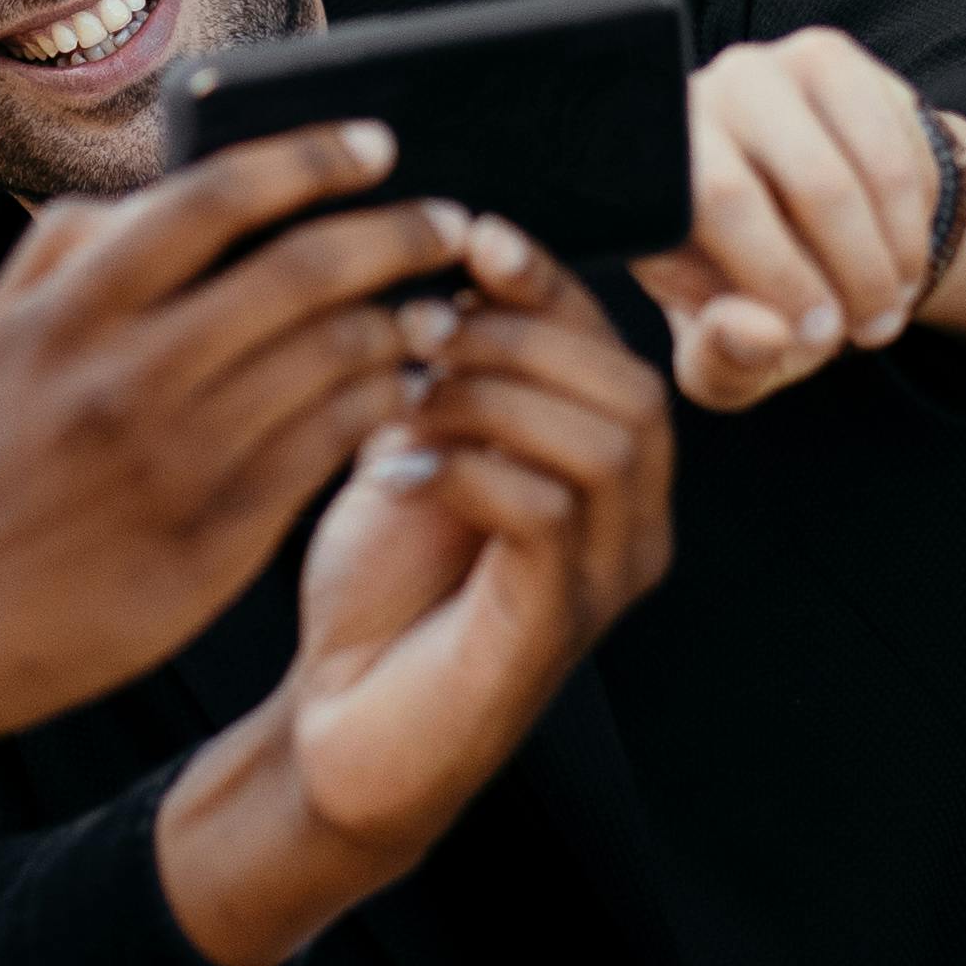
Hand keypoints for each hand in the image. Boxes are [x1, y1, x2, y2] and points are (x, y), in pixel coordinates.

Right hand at [0, 119, 468, 834]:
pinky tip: (406, 391)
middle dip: (396, 233)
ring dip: (404, 324)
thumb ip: (66, 248)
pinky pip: (329, 449)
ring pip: (332, 361)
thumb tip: (163, 186)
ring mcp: (178, 460)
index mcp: (70, 309)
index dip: (309, 158)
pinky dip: (382, 406)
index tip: (377, 141)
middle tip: (451, 221)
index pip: (214, 198)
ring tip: (441, 310)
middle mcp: (128, 374)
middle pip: (299, 272)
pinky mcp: (215, 538)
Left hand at [152, 220, 671, 965]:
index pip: (609, 344)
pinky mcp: (555, 629)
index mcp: (607, 469)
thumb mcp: (408, 442)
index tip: (467, 235)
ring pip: (607, 440)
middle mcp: (632, 525)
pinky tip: (394, 468)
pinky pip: (550, 514)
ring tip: (402, 392)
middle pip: (629, 383)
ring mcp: (604, 582)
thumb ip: (440, 362)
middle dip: (520, 334)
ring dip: (493, 394)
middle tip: (415, 325)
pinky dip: (468, 467)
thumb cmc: (375, 585)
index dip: (546, 280)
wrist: (334, 730)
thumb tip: (430, 247)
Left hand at [632, 29, 965, 404]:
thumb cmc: (758, 300)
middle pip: (763, 191)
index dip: (771, 281)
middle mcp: (680, 108)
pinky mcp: (822, 56)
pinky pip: (889, 147)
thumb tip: (760, 332)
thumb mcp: (730, 356)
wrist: (822, 232)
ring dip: (883, 259)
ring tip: (888, 309)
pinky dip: (909, 221)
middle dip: (833, 280)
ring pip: (838, 174)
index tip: (814, 338)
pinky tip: (900, 256)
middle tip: (864, 334)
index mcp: (641, 181)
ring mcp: (750, 71)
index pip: (702, 213)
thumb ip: (726, 362)